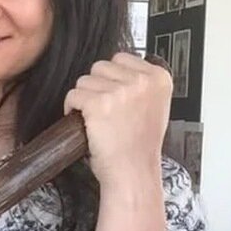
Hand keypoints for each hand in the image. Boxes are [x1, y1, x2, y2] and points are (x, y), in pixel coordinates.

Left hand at [63, 53, 172, 190]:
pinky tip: (86, 123)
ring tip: (98, 119)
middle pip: (100, 66)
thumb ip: (139, 83)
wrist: (132, 173)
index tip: (116, 98)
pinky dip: (72, 109)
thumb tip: (117, 67)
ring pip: (84, 80)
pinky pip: (72, 95)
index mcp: (158, 78)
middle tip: (106, 111)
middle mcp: (141, 81)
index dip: (112, 78)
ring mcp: (120, 91)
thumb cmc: (139, 145)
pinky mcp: (98, 103)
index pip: (120, 57)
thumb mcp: (154, 106)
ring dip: (85, 99)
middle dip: (97, 87)